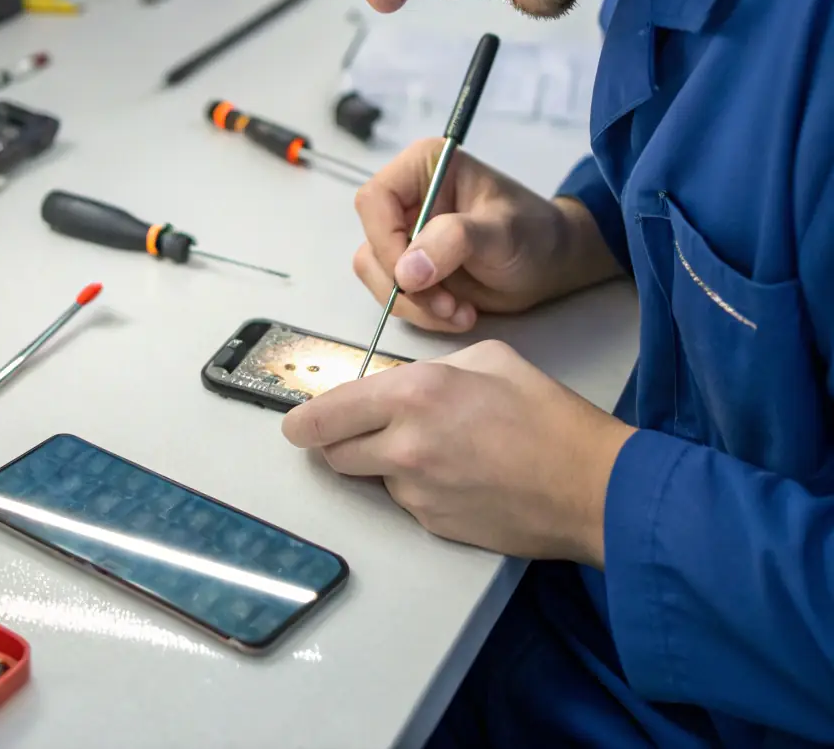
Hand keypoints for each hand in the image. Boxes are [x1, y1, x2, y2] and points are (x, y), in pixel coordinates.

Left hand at [283, 341, 634, 565]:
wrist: (590, 486)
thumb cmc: (548, 417)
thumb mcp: (488, 359)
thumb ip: (434, 369)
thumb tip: (406, 385)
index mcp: (412, 396)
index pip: (326, 415)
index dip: (303, 420)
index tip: (294, 422)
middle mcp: (404, 447)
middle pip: (334, 454)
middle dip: (339, 440)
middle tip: (366, 428)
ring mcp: (417, 494)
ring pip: (374, 478)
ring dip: (386, 464)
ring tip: (440, 447)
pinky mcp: (435, 526)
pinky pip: (408, 501)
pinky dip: (419, 487)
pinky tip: (460, 474)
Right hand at [353, 140, 622, 333]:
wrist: (551, 264)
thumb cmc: (534, 233)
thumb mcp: (501, 233)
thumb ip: (454, 241)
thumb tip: (406, 271)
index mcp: (424, 167)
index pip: (375, 200)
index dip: (385, 240)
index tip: (413, 278)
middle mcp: (407, 197)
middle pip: (372, 242)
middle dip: (406, 284)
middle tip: (448, 305)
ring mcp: (406, 234)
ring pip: (377, 274)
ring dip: (415, 304)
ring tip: (459, 312)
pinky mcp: (411, 266)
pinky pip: (394, 295)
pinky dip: (422, 313)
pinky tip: (458, 313)